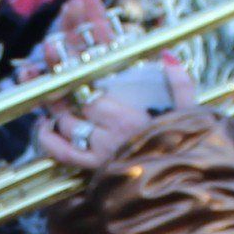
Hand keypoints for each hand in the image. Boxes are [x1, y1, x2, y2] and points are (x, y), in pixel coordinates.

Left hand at [34, 52, 194, 172]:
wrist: (180, 188)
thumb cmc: (185, 149)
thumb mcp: (190, 113)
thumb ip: (180, 84)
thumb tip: (167, 56)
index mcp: (129, 118)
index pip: (93, 87)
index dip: (80, 64)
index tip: (71, 45)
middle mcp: (109, 136)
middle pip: (74, 101)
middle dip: (61, 76)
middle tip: (49, 51)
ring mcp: (97, 153)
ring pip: (64, 122)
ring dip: (54, 104)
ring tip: (45, 83)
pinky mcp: (89, 170)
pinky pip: (60, 152)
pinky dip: (47, 138)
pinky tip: (43, 123)